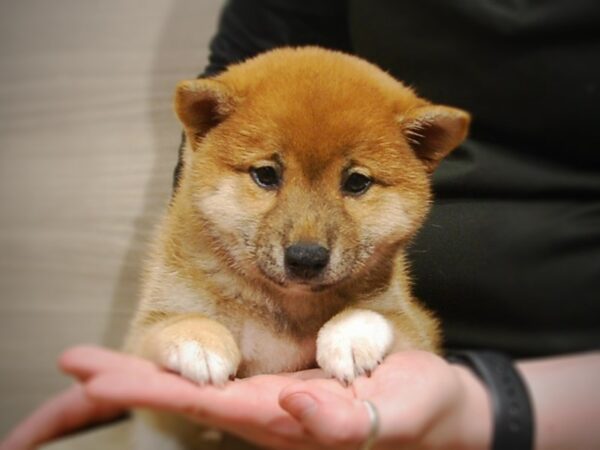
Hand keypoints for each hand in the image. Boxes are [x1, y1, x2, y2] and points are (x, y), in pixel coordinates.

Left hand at [1, 346, 491, 449]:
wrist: (434, 409)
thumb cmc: (420, 408)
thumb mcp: (398, 409)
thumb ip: (349, 417)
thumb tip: (293, 403)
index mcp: (291, 420)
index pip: (210, 404)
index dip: (156, 389)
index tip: (101, 378)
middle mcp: (271, 415)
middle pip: (190, 399)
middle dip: (132, 383)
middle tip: (77, 365)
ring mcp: (273, 404)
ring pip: (199, 391)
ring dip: (147, 377)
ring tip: (94, 367)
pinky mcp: (282, 391)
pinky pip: (222, 382)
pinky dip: (182, 372)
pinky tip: (159, 368)